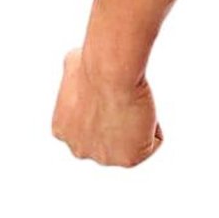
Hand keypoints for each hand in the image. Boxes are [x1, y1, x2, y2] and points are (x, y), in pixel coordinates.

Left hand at [52, 48, 162, 166]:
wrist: (110, 73)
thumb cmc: (94, 63)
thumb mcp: (73, 63)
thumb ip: (74, 72)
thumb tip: (77, 58)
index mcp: (63, 130)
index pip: (92, 125)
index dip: (109, 106)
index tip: (115, 92)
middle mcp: (79, 149)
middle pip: (111, 140)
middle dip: (122, 122)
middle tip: (129, 99)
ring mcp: (103, 158)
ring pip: (133, 143)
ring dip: (139, 125)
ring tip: (136, 103)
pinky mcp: (128, 159)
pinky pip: (153, 143)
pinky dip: (155, 126)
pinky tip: (145, 110)